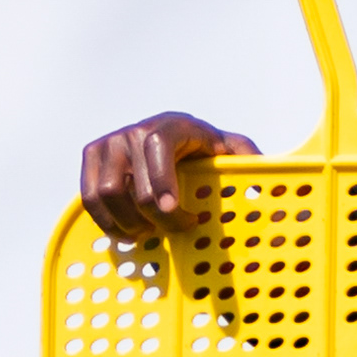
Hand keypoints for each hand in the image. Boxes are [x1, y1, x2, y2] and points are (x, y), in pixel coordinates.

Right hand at [80, 110, 259, 241]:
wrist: (177, 144)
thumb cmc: (208, 154)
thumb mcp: (234, 154)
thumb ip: (250, 160)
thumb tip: (267, 175)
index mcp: (173, 125)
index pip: (157, 145)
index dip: (162, 181)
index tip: (175, 214)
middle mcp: (136, 128)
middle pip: (131, 182)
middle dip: (153, 218)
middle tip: (174, 229)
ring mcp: (111, 142)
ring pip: (106, 193)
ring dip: (129, 222)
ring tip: (150, 230)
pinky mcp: (93, 157)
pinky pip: (89, 197)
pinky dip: (107, 222)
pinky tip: (129, 231)